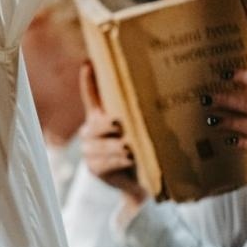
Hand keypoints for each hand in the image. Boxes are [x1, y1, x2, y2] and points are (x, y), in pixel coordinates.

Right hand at [78, 64, 147, 204]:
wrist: (139, 182)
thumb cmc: (141, 151)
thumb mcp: (141, 132)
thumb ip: (141, 116)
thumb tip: (159, 93)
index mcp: (100, 117)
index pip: (91, 96)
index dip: (88, 80)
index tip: (88, 63)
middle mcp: (90, 132)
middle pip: (94, 125)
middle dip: (105, 125)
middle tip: (118, 124)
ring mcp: (89, 151)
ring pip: (98, 145)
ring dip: (114, 146)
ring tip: (128, 147)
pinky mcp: (94, 169)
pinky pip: (103, 163)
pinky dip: (116, 161)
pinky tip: (127, 159)